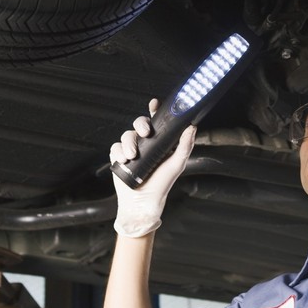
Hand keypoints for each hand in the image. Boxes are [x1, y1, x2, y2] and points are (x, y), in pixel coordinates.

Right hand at [109, 99, 197, 237]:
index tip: (154, 104)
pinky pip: (115, 147)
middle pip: (139, 124)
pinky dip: (118, 152)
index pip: (157, 122)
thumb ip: (185, 146)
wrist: (142, 203)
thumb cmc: (161, 185)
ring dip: (128, 143)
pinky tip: (124, 160)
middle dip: (140, 124)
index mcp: (160, 143)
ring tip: (132, 156)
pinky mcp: (119, 158)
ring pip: (126, 135)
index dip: (155, 110)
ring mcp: (131, 150)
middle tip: (145, 133)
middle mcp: (146, 144)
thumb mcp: (177, 164)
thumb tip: (192, 128)